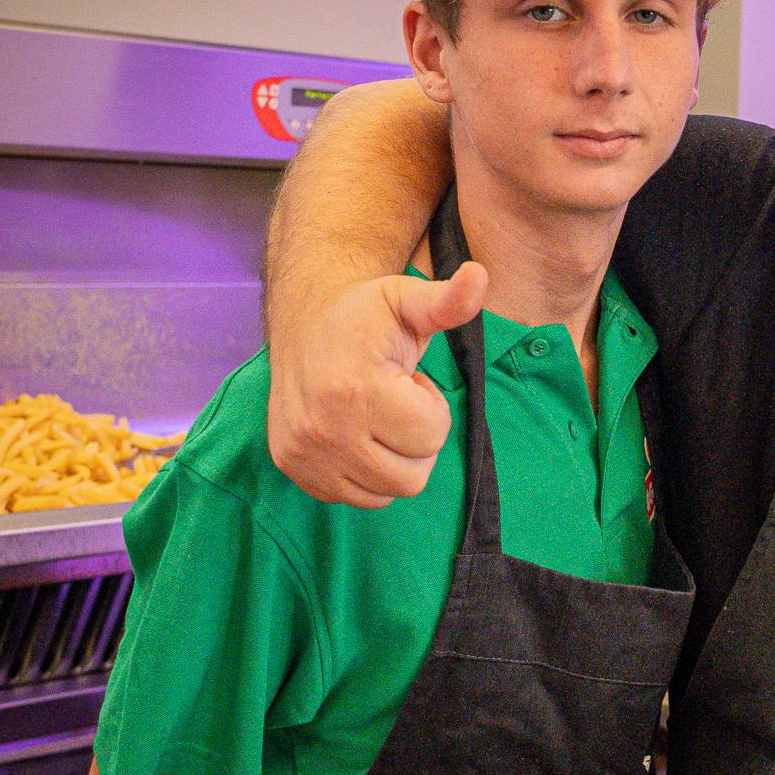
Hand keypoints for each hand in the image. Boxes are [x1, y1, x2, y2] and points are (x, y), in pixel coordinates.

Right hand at [267, 261, 488, 506]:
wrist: (305, 323)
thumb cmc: (365, 315)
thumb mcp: (408, 301)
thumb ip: (448, 301)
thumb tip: (479, 276)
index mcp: (355, 389)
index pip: (431, 435)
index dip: (431, 407)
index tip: (409, 380)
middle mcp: (323, 429)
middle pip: (413, 474)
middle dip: (416, 438)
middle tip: (395, 401)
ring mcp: (305, 454)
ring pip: (389, 492)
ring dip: (397, 459)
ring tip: (379, 417)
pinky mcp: (295, 469)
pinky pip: (358, 498)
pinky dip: (369, 475)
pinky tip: (359, 435)